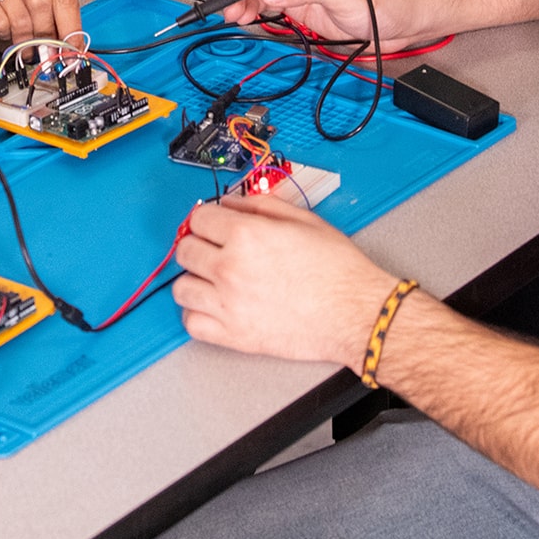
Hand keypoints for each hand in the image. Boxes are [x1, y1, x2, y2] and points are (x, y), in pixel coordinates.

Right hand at [0, 0, 80, 40]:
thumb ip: (58, 14)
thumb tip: (72, 43)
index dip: (70, 27)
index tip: (72, 48)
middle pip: (41, 3)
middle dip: (45, 34)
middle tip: (45, 50)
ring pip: (19, 16)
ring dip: (24, 38)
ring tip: (23, 41)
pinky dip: (4, 33)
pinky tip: (4, 28)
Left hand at [172, 193, 399, 368]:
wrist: (357, 314)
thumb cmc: (339, 272)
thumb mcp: (304, 220)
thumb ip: (262, 205)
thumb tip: (233, 203)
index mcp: (247, 236)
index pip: (198, 218)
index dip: (207, 218)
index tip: (212, 225)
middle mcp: (231, 269)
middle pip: (185, 250)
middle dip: (198, 244)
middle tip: (213, 248)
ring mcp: (229, 305)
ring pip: (181, 288)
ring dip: (194, 279)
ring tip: (213, 279)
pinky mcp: (234, 336)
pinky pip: (192, 324)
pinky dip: (197, 314)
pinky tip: (214, 306)